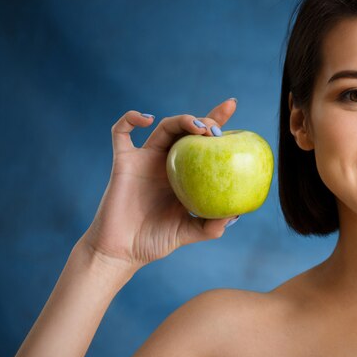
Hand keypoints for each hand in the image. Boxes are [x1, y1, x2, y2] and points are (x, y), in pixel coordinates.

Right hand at [79, 98, 237, 271]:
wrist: (121, 251)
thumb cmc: (154, 241)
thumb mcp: (190, 232)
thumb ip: (212, 225)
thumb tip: (236, 213)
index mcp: (185, 173)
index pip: (204, 141)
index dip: (217, 119)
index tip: (232, 104)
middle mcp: (167, 161)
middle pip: (187, 128)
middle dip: (204, 119)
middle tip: (216, 130)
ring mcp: (145, 159)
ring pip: (163, 126)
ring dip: (181, 119)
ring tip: (198, 126)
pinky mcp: (123, 161)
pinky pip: (121, 132)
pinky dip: (130, 118)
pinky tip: (146, 118)